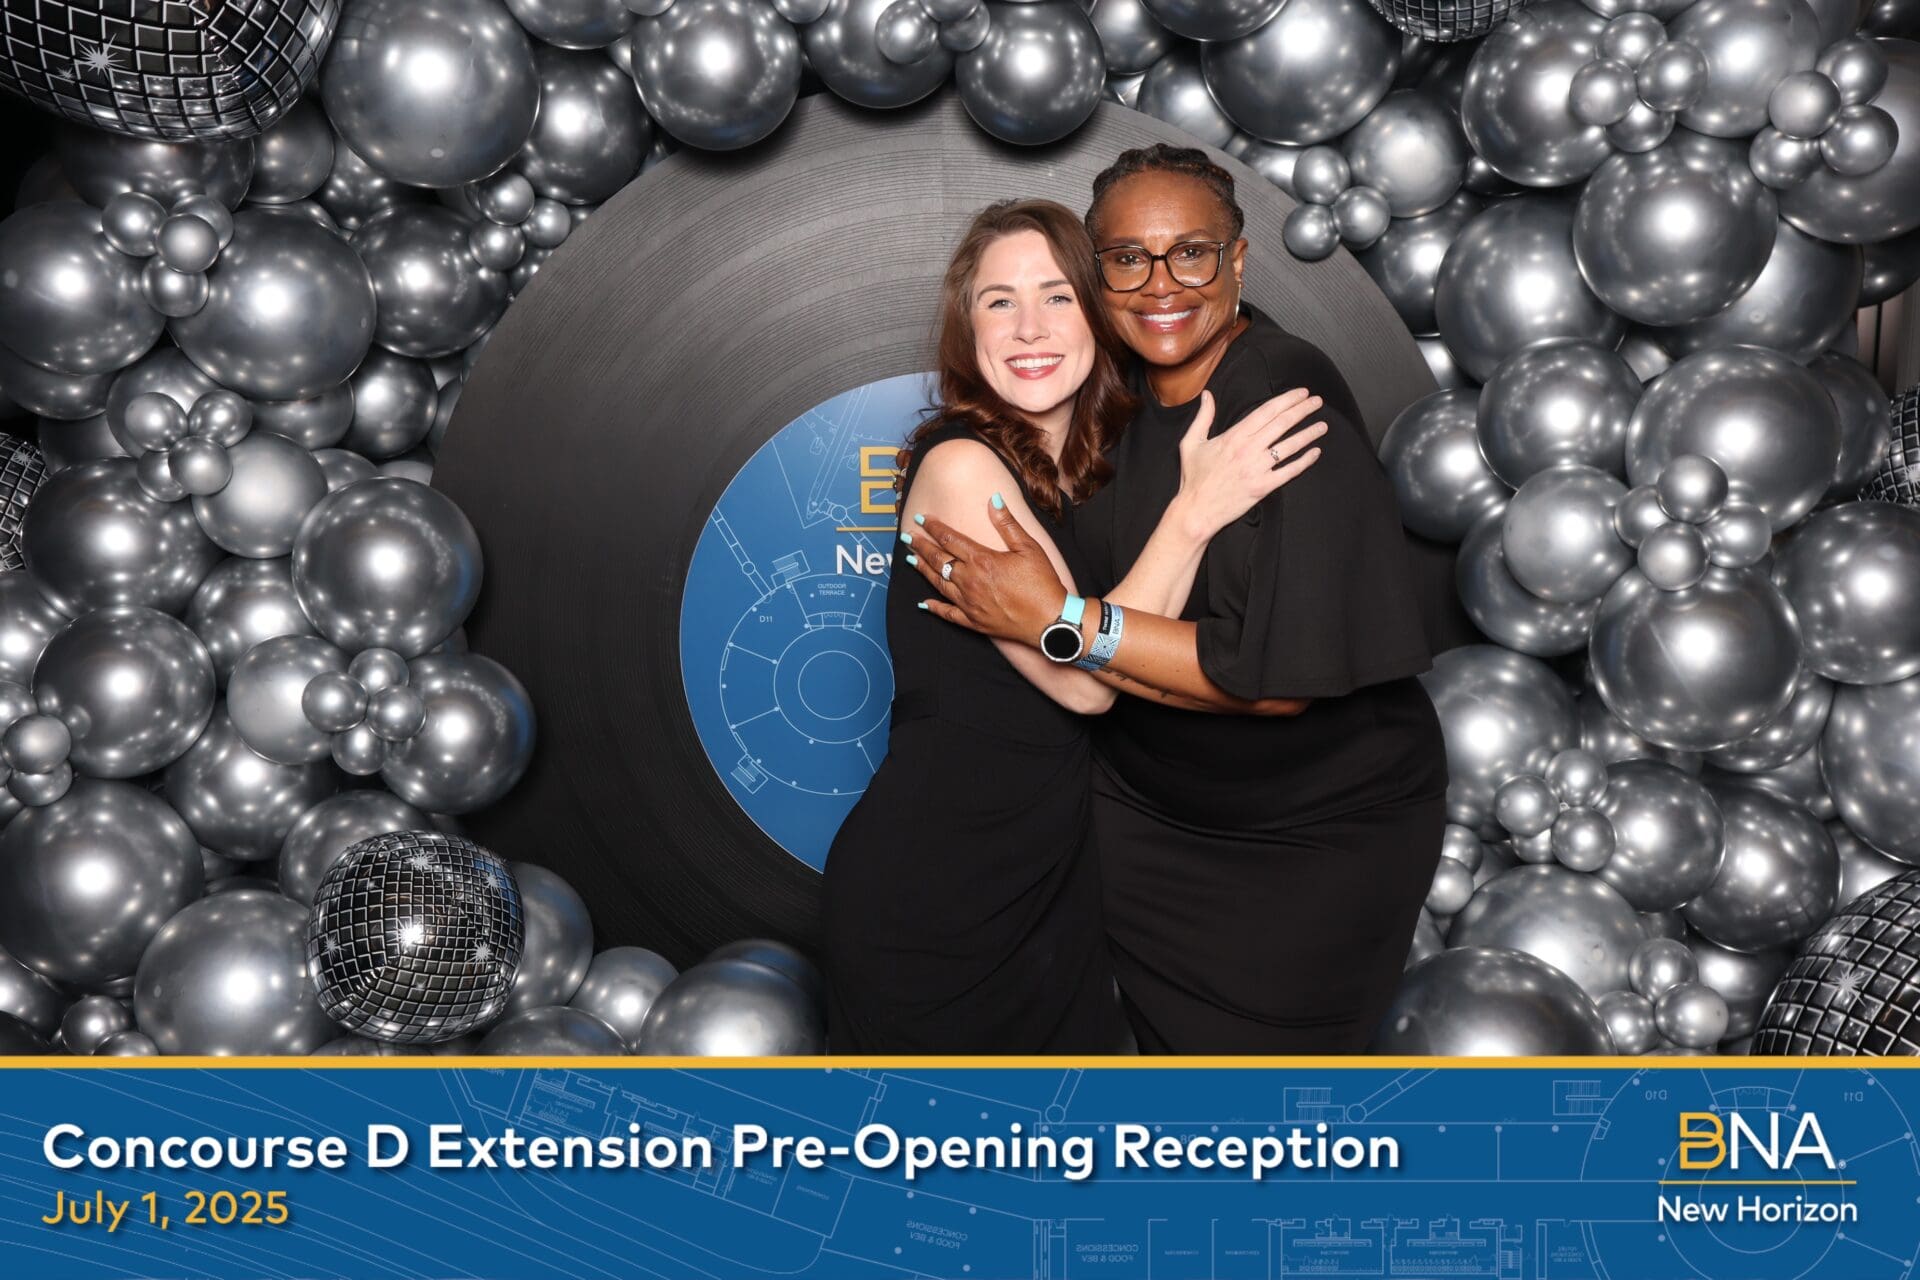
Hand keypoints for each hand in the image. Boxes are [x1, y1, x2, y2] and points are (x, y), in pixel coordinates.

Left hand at [904, 500, 1066, 642]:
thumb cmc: (1043, 583)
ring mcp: (969, 603)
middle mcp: (970, 581)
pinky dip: (934, 608)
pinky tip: (923, 603)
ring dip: (922, 570)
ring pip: (938, 583)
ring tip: (909, 560)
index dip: (933, 527)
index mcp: (982, 560)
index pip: (950, 539)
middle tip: (906, 537)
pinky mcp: (973, 622)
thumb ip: (1008, 524)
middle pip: (938, 560)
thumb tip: (993, 499)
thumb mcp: (1029, 547)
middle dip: (920, 546)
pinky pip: (947, 613)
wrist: (1050, 621)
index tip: (921, 518)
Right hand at [1173, 389, 1326, 540]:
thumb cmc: (1193, 478)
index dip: (1287, 400)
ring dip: (1309, 433)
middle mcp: (1248, 449)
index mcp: (1234, 436)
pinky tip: (1315, 452)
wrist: (1196, 511)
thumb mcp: (1191, 443)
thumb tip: (1207, 395)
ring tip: (1323, 425)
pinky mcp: (1263, 487)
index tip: (1301, 393)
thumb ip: (1203, 417)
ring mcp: (1257, 469)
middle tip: (1317, 401)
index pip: (1267, 411)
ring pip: (1290, 446)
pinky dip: (1304, 461)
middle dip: (1303, 410)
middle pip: (1282, 423)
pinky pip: (1289, 471)